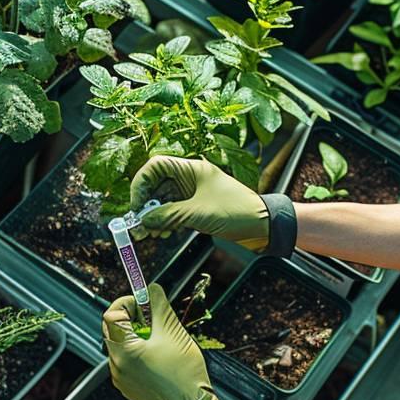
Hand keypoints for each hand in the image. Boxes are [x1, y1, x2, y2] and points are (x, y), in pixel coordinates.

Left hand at [102, 283, 227, 399]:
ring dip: (135, 335)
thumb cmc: (185, 374)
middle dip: (130, 318)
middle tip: (152, 318)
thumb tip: (151, 290)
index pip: (111, 315)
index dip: (127, 303)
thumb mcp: (174, 332)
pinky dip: (137, 351)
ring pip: (120, 344)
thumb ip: (158, 306)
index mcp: (124, 350)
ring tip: (160, 339)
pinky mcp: (127, 386)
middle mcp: (116, 365)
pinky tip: (158, 356)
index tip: (144, 302)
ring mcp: (120, 377)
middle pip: (111, 329)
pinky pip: (125, 360)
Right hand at [130, 156, 269, 249]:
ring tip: (150, 233)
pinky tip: (163, 232)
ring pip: (163, 201)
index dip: (141, 183)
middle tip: (138, 225)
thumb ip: (168, 215)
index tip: (137, 204)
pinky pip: (173, 212)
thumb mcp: (198, 213)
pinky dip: (165, 221)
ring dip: (154, 217)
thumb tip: (143, 219)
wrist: (263, 225)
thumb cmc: (237, 211)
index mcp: (192, 169)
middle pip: (157, 186)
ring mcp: (193, 193)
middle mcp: (190, 178)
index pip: (156, 166)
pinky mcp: (196, 208)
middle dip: (145, 205)